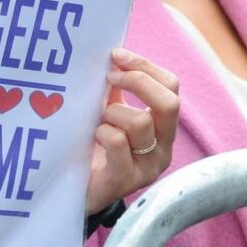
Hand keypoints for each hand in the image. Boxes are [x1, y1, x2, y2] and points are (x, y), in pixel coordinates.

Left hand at [84, 48, 178, 214]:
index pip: (171, 87)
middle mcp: (163, 148)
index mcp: (163, 127)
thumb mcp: (110, 114)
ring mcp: (147, 167)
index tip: (116, 55)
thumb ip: (116, 89)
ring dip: (112, 112)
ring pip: (140, 122)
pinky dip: (102, 132)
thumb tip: (113, 55)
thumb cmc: (95, 147)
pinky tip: (94, 137)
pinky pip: (118, 142)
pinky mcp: (126, 181)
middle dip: (138, 81)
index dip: (145, 66)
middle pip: (169, 103)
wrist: (75, 191)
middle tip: (110, 78)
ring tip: (99, 119)